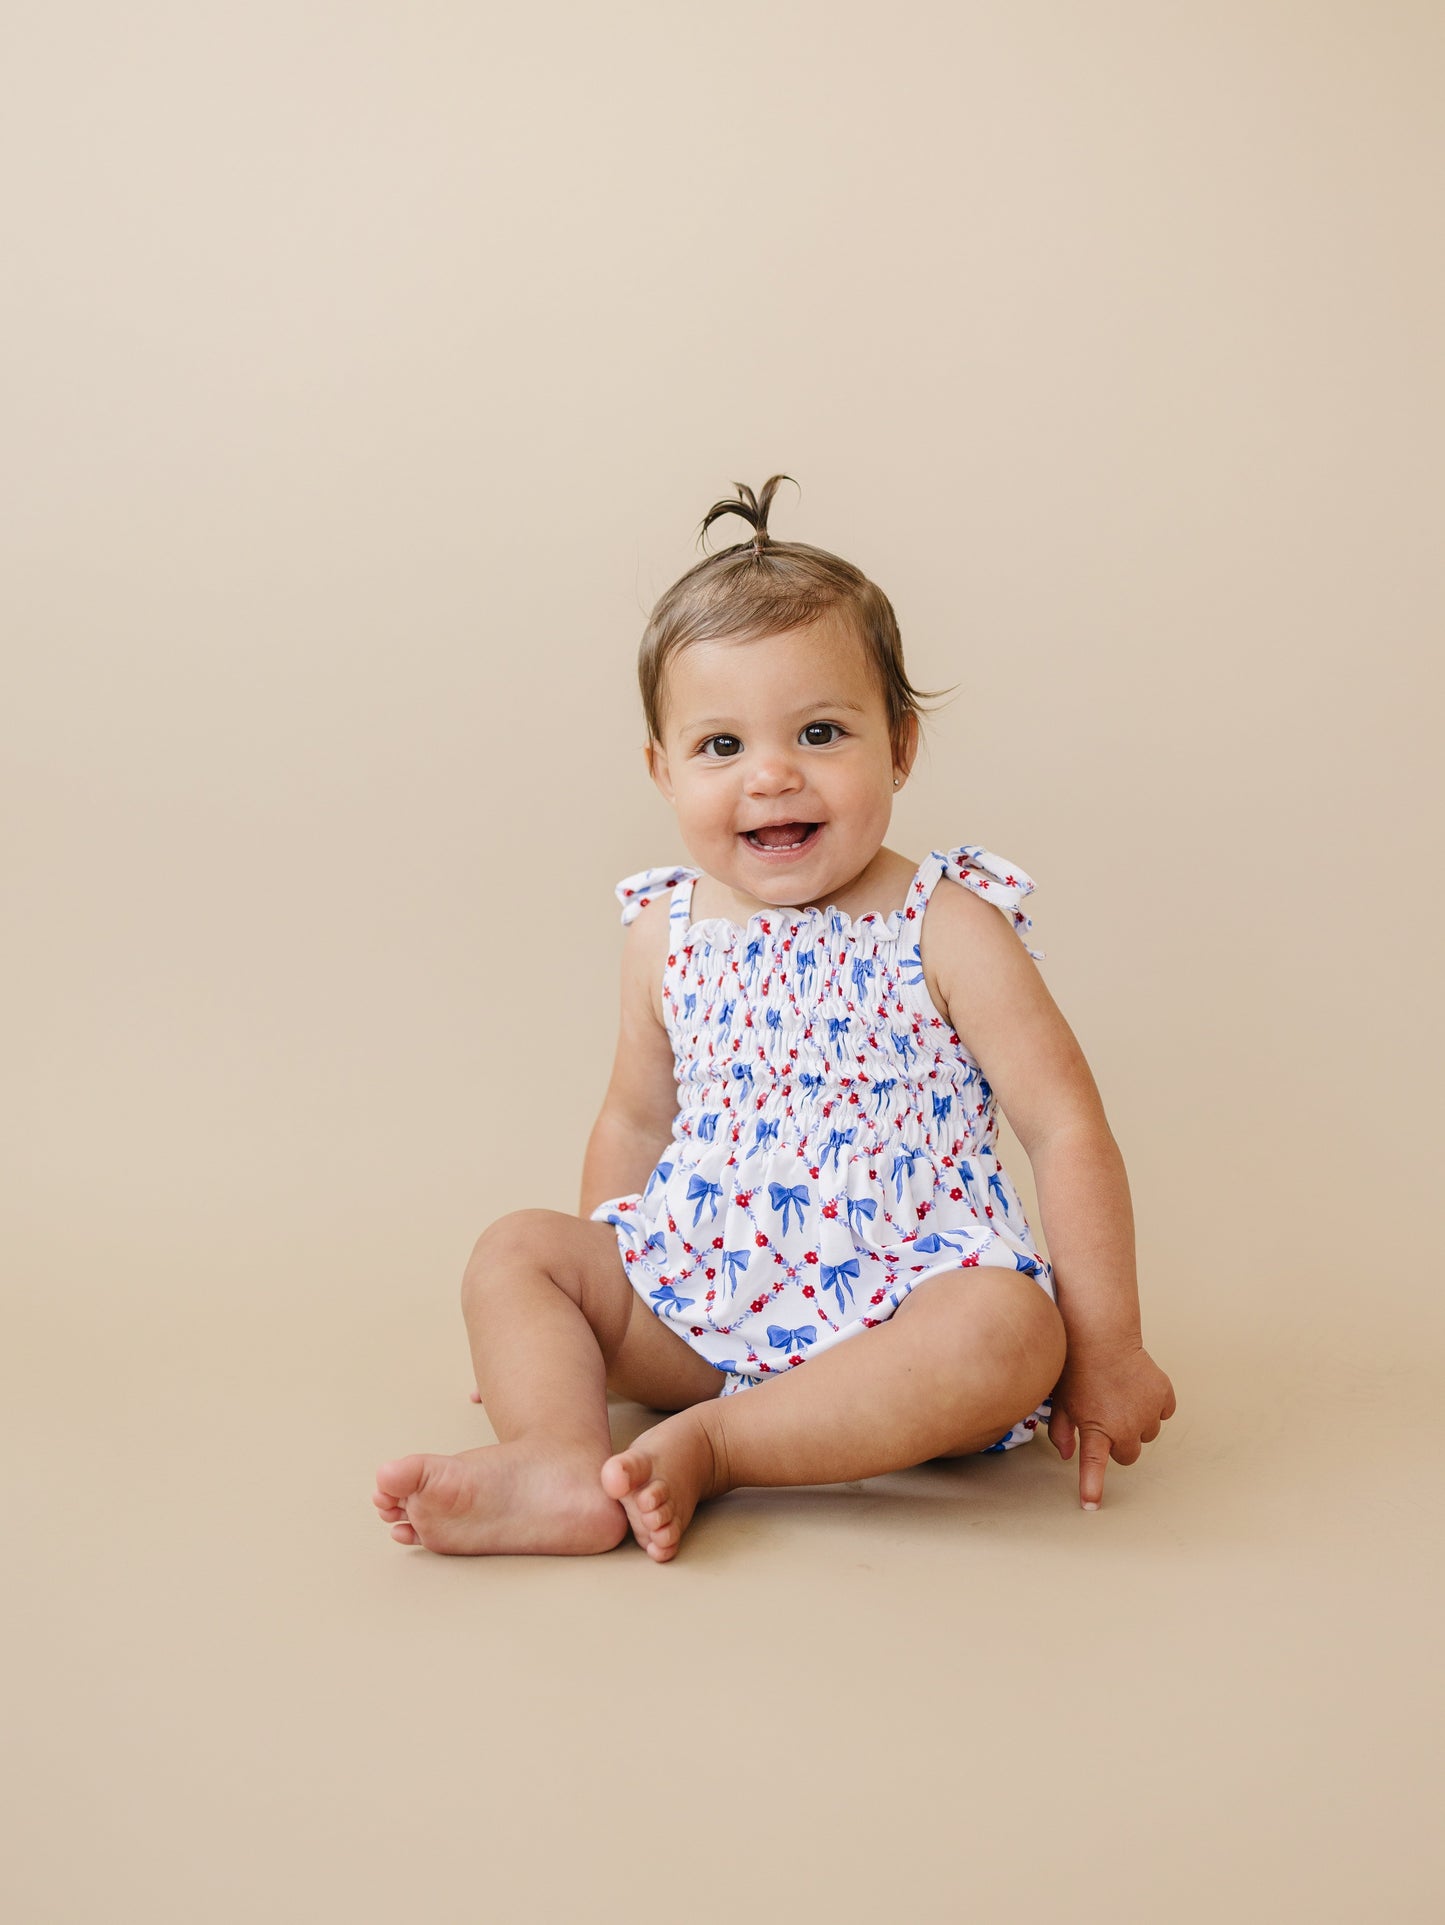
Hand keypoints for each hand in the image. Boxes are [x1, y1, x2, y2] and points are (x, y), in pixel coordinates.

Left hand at [1046, 1341, 1175, 1508]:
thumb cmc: (1077, 1367)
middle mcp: (1126, 1426)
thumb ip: (1061, 1431)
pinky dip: (1154, 1404)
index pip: (1094, 1466)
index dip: (1092, 1487)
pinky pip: (1163, 1411)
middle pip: (1129, 1454)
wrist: (1101, 1334)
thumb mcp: (1061, 1401)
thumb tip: (1066, 1455)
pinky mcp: (1164, 1395)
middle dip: (1120, 1443)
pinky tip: (1137, 1388)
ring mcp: (1148, 1411)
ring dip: (1138, 1423)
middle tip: (1107, 1420)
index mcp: (1097, 1429)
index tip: (1091, 1505)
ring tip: (1121, 1398)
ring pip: (1148, 1433)